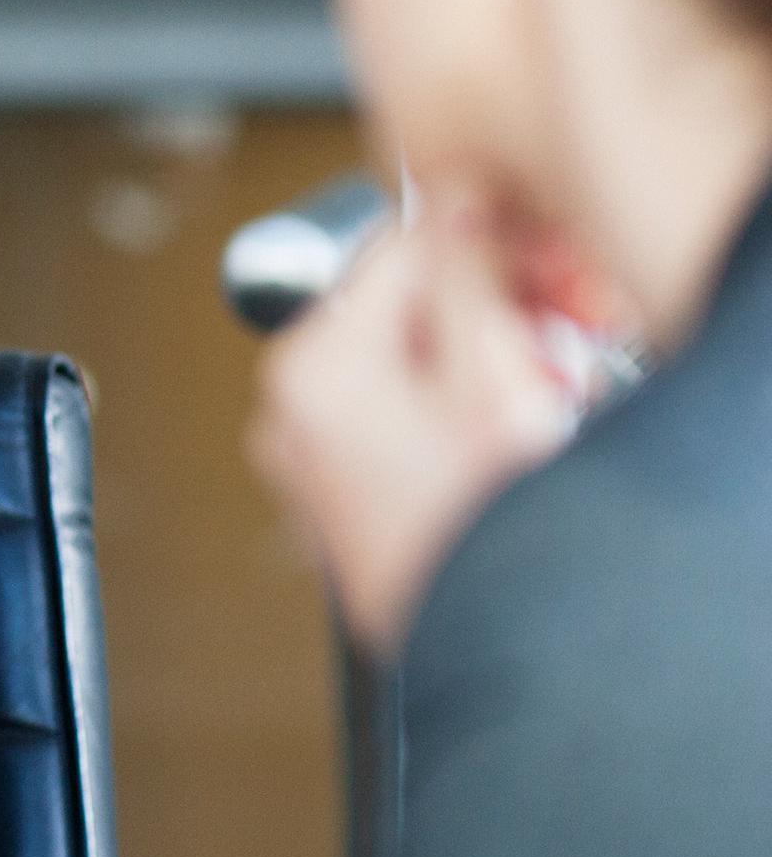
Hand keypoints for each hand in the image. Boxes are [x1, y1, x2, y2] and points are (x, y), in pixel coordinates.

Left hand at [246, 192, 579, 658]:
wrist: (492, 653)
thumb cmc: (485, 534)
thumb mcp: (493, 379)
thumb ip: (465, 276)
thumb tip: (451, 203)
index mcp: (311, 366)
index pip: (400, 248)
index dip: (492, 246)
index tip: (553, 273)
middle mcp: (291, 409)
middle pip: (404, 308)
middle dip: (496, 314)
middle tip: (566, 344)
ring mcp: (309, 462)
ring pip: (412, 366)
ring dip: (489, 366)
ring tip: (544, 405)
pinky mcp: (341, 501)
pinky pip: (404, 424)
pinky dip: (461, 417)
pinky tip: (511, 445)